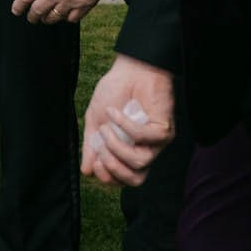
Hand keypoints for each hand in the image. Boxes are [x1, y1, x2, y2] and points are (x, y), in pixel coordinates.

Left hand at [13, 0, 104, 22]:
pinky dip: (66, 18)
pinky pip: (71, 19)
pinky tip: (65, 15)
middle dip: (32, 16)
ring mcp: (68, 0)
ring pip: (52, 17)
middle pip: (37, 11)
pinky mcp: (83, 6)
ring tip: (46, 18)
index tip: (16, 11)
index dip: (18, 6)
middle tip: (32, 18)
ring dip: (47, 19)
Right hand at [82, 56, 176, 188]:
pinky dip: (125, 125)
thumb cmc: (114, 94)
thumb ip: (92, 146)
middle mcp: (145, 150)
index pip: (124, 179)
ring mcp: (156, 142)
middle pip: (137, 180)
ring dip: (117, 146)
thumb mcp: (95, 121)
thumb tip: (86, 171)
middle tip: (102, 154)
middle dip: (115, 170)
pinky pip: (143, 137)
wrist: (130, 71)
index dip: (109, 178)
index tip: (95, 163)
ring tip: (106, 128)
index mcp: (129, 151)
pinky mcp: (164, 129)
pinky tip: (114, 111)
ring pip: (140, 162)